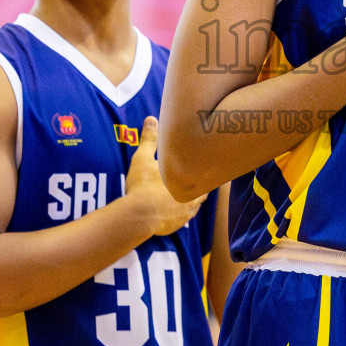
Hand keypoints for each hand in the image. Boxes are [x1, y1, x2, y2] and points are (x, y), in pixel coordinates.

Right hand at [126, 117, 204, 236]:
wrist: (137, 217)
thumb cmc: (143, 186)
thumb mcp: (143, 159)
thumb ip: (149, 139)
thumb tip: (151, 119)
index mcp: (190, 181)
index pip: (207, 174)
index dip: (206, 169)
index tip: (207, 163)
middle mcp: (192, 199)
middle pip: (203, 191)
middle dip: (199, 185)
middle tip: (196, 178)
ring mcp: (185, 214)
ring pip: (195, 205)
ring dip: (191, 199)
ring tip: (185, 193)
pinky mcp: (176, 226)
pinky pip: (184, 218)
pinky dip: (181, 212)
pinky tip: (173, 208)